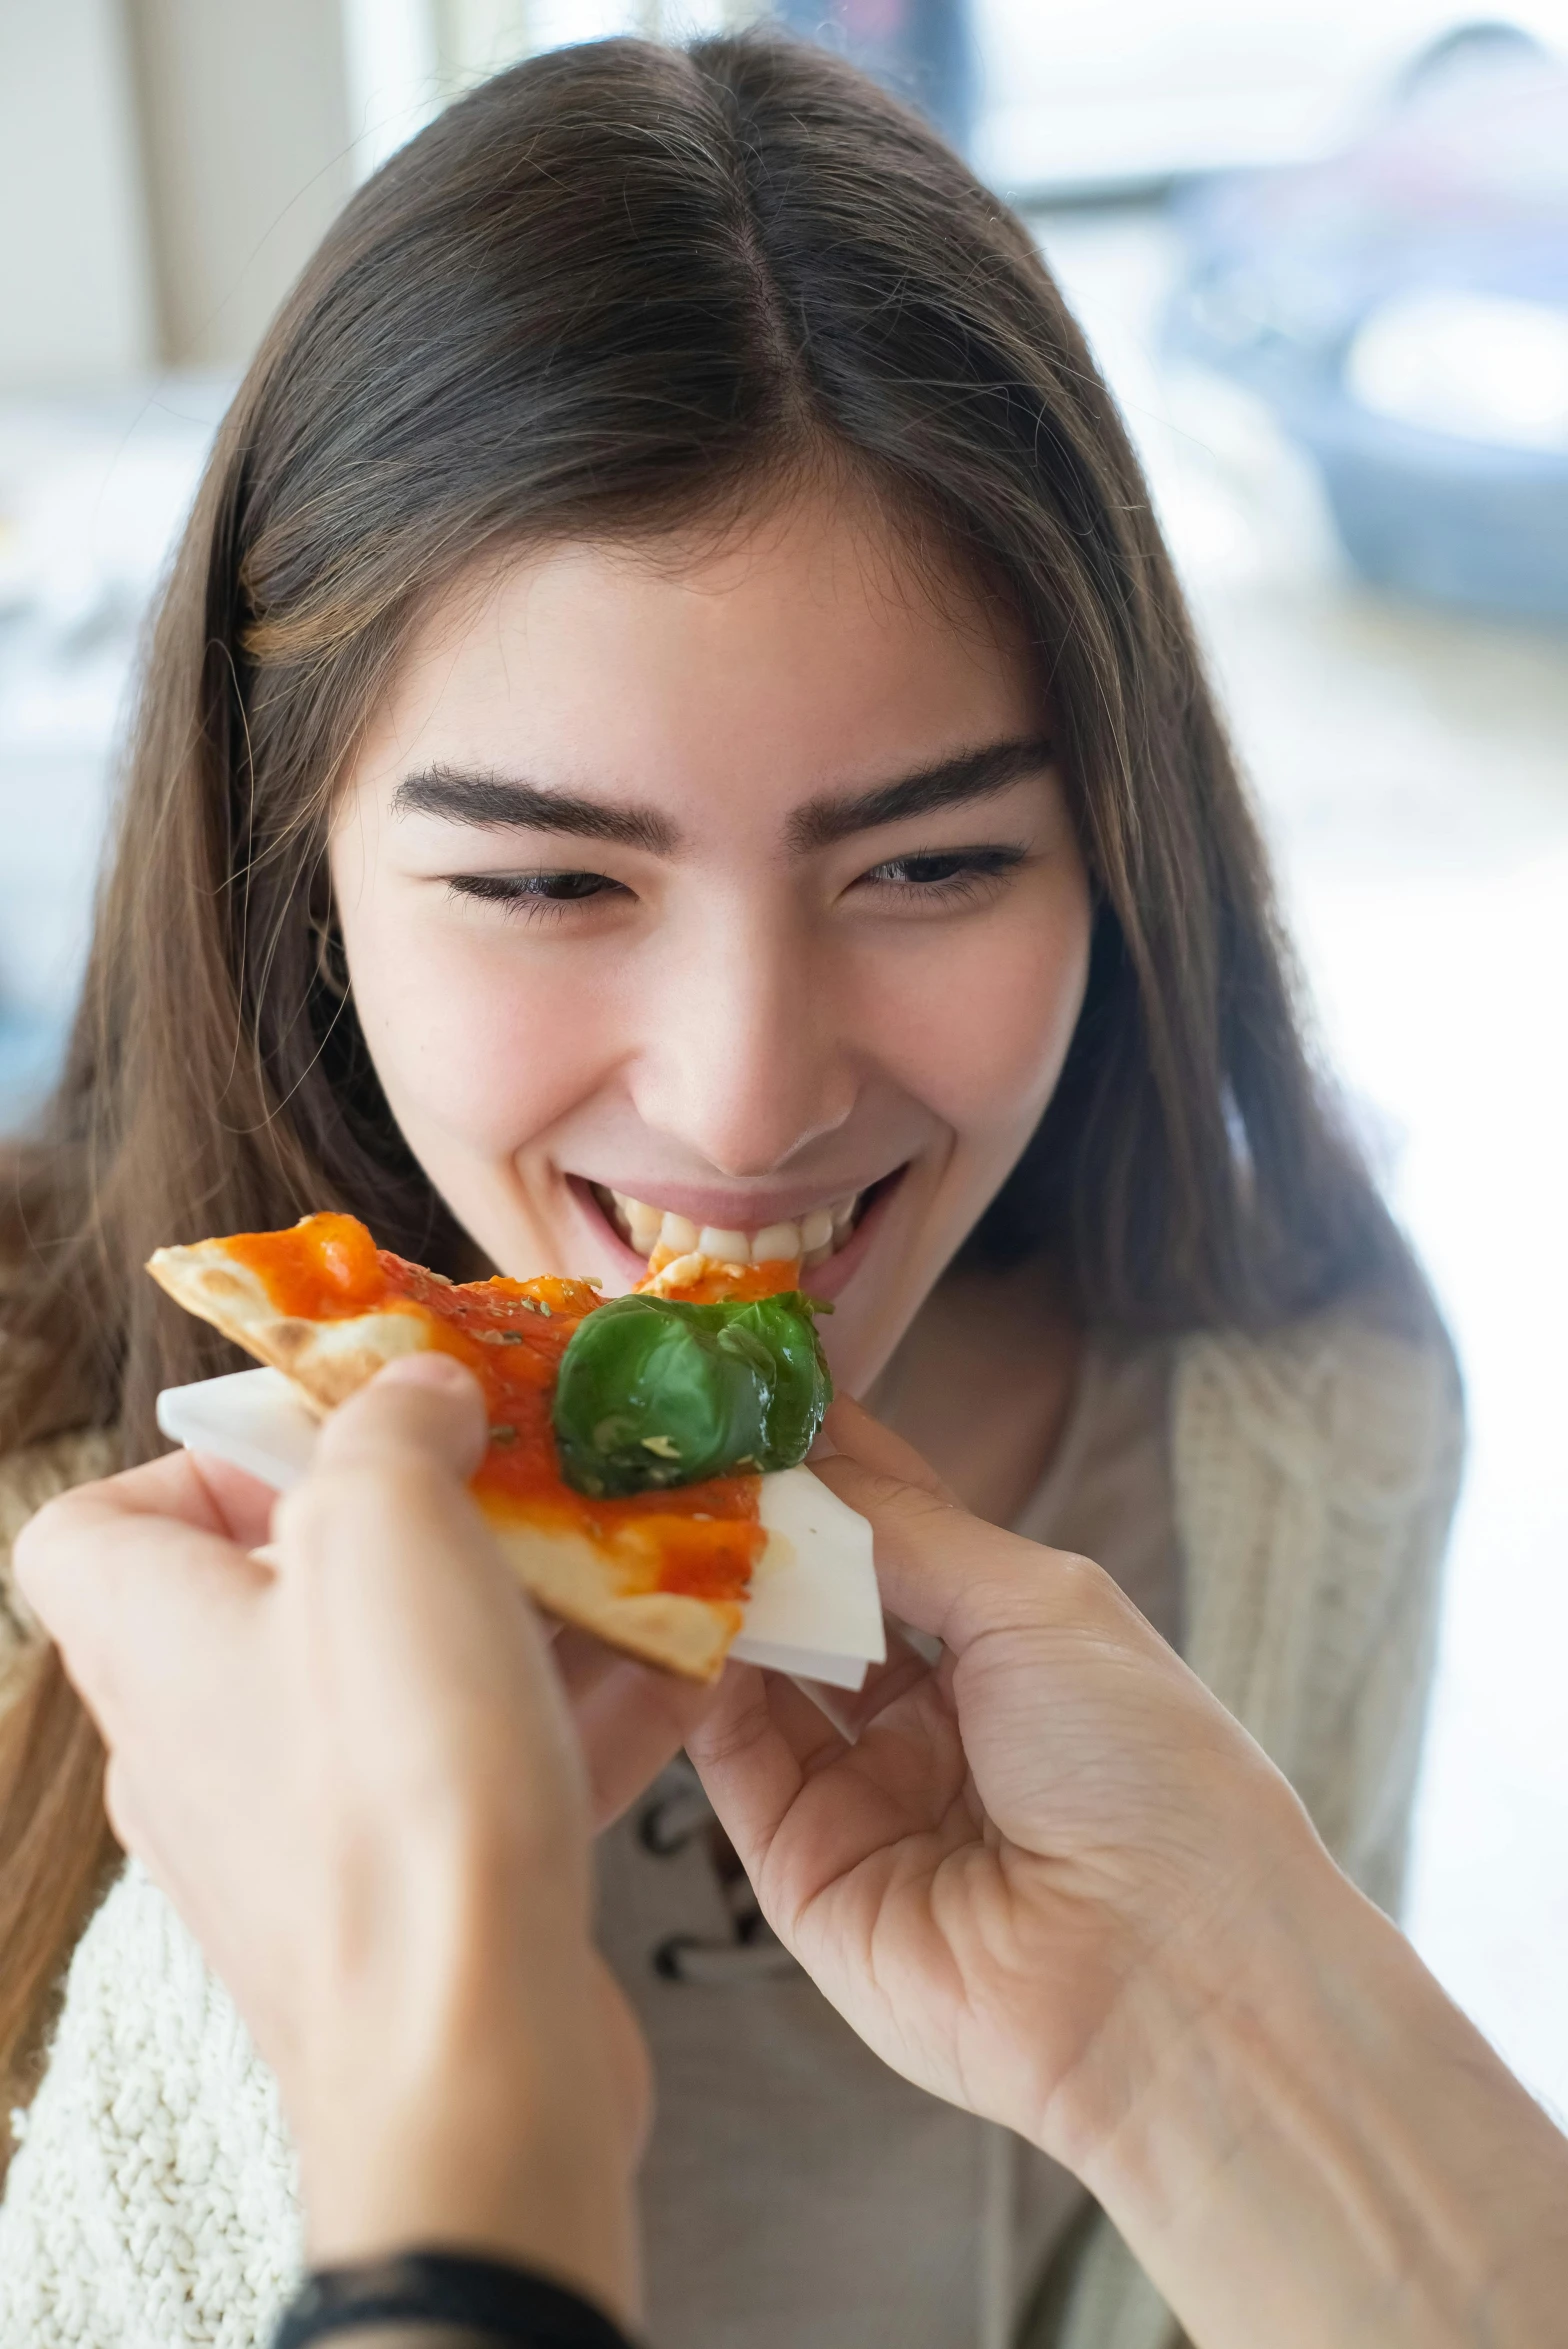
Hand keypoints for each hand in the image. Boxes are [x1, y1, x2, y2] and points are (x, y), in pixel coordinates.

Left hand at [16, 1358, 642, 2322]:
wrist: (471, 2060)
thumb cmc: (396, 1791)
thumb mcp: (385, 1528)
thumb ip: (390, 1426)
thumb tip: (417, 1394)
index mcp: (153, 1641)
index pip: (98, 1523)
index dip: (206, 1459)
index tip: (340, 1439)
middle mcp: (203, 1739)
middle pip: (290, 1587)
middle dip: (429, 1522)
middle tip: (530, 1481)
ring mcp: (299, 1831)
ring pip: (404, 1677)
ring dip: (524, 1609)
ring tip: (634, 1561)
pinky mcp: (401, 1901)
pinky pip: (477, 1771)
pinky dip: (568, 1714)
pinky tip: (679, 1668)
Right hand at [687, 1397, 1316, 2171]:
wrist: (1170, 1981)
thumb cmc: (1146, 1768)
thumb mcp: (1037, 1604)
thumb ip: (905, 1532)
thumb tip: (803, 1459)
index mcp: (1008, 1644)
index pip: (890, 1528)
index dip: (823, 1461)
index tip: (740, 1386)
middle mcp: (931, 1717)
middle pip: (814, 1597)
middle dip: (751, 1524)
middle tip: (670, 1443)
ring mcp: (864, 1796)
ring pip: (760, 1673)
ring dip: (714, 1595)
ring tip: (656, 1510)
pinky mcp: (804, 1877)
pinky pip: (731, 1764)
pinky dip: (694, 1687)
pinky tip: (672, 1613)